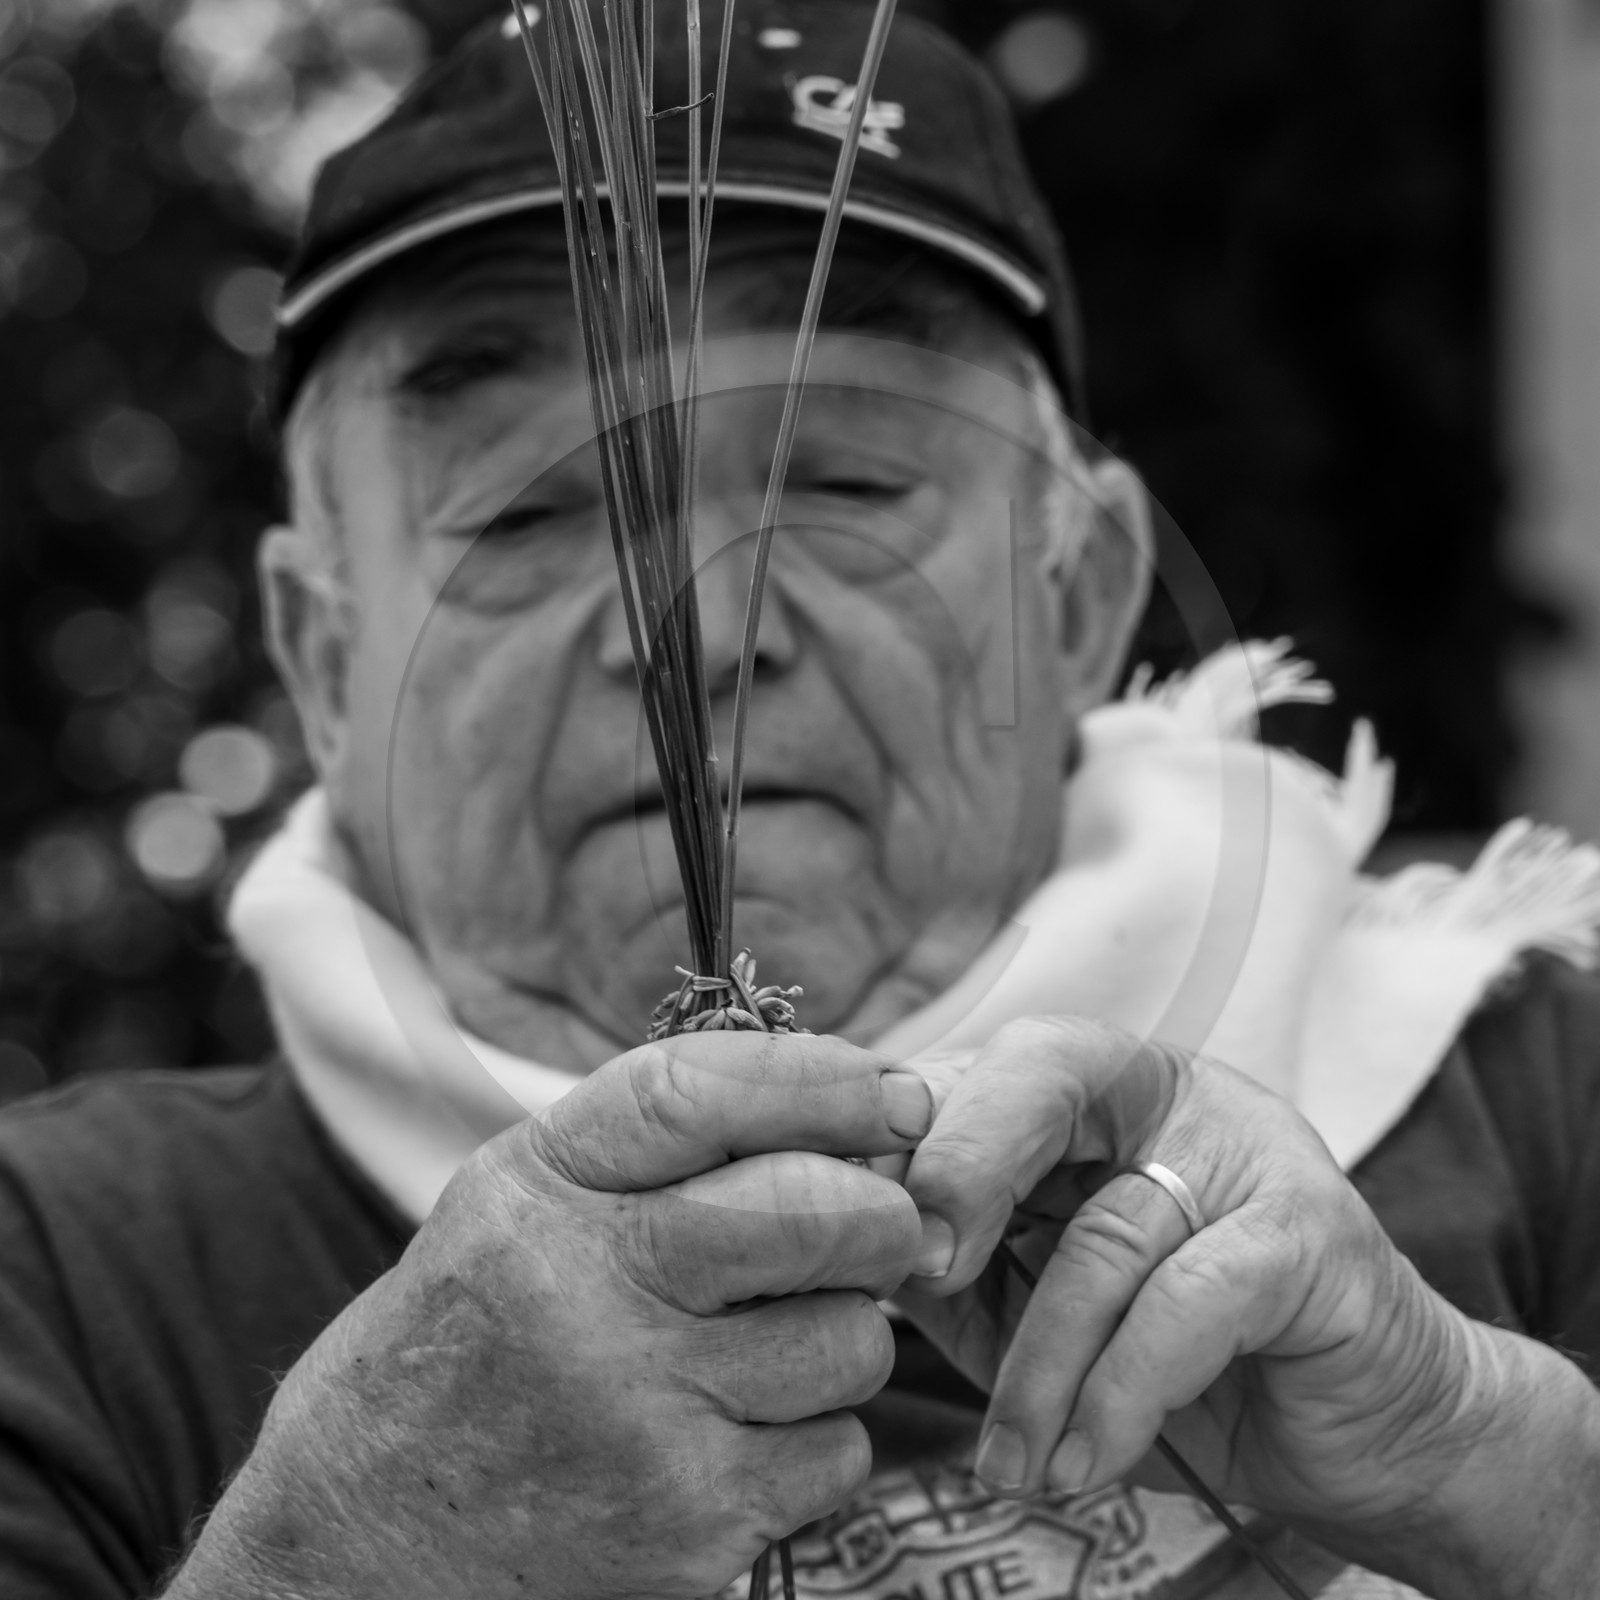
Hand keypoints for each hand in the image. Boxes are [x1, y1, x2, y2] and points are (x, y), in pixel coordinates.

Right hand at [168, 1034, 933, 1599]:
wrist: (358, 1545)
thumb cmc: (468, 1343)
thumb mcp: (516, 1206)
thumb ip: (650, 1149)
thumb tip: (845, 1108)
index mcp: (538, 1188)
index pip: (701, 1093)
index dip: (820, 1078)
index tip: (892, 1092)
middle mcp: (584, 1289)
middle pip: (817, 1213)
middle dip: (882, 1212)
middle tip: (879, 1224)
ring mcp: (638, 1412)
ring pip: (850, 1340)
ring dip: (840, 1338)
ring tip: (765, 1350)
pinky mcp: (684, 1524)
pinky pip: (837, 1451)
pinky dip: (815, 1442)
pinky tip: (736, 1438)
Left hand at [886, 1017, 1501, 1538]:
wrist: (1365, 1430)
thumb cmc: (1176, 1358)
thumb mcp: (1034, 1299)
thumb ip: (955, 1257)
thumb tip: (838, 1247)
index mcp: (1093, 1086)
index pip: (977, 1067)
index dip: (908, 1134)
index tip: (847, 1217)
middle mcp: (1168, 1090)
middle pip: (1041, 1075)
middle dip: (962, 1167)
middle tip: (916, 1274)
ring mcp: (1249, 1147)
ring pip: (1106, 1229)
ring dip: (1042, 1366)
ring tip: (1011, 1459)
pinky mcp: (1307, 1231)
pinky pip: (1184, 1303)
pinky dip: (1119, 1395)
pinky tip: (1080, 1463)